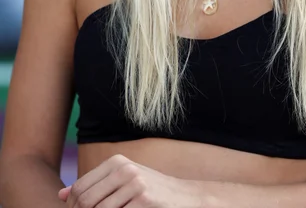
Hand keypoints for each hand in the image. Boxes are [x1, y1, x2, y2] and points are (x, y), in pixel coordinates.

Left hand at [58, 154, 202, 206]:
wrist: (186, 198)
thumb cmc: (151, 192)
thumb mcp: (123, 182)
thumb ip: (95, 186)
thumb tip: (61, 195)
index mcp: (116, 162)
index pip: (80, 188)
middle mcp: (124, 169)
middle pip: (85, 202)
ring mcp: (135, 184)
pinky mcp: (144, 200)